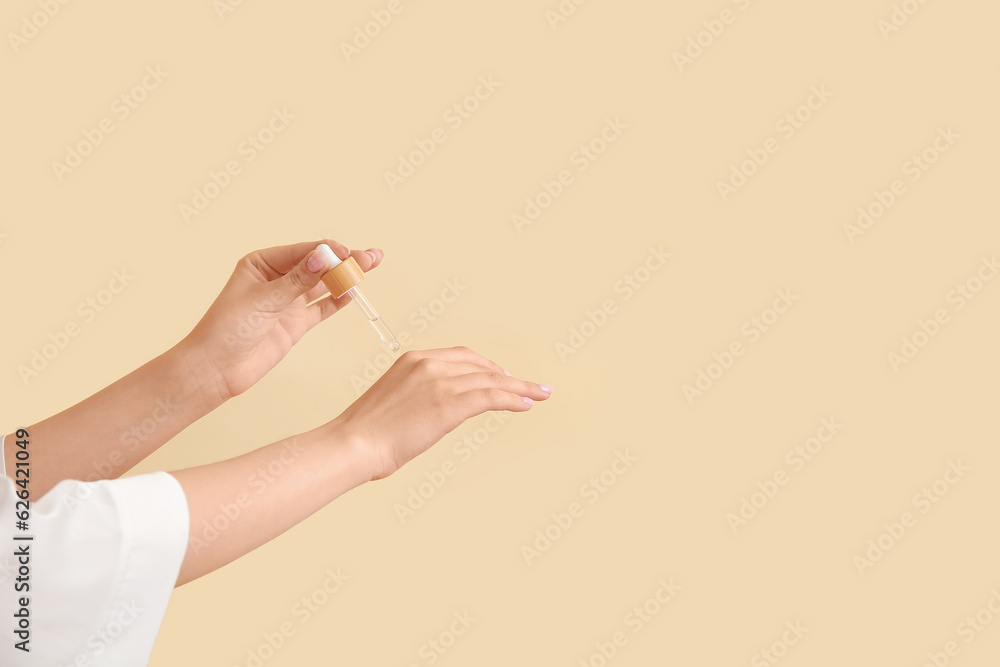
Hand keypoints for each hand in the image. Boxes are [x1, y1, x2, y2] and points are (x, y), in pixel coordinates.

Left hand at [185, 240, 383, 399]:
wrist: (218, 369)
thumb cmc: (227, 329)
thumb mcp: (264, 299)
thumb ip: (298, 280)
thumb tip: (324, 257)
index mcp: (262, 264)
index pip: (303, 252)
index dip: (328, 252)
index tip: (347, 254)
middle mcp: (277, 279)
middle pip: (317, 266)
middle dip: (344, 261)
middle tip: (370, 257)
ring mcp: (288, 301)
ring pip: (323, 285)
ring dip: (344, 278)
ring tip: (368, 269)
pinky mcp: (296, 323)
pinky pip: (322, 308)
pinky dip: (338, 300)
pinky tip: (353, 293)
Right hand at [331, 347, 553, 480]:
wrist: (353, 443)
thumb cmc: (366, 433)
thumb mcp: (395, 402)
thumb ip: (419, 398)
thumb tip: (438, 413)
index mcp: (414, 359)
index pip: (461, 357)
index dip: (486, 366)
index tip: (502, 376)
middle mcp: (429, 363)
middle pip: (481, 365)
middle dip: (508, 376)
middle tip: (528, 386)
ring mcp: (440, 382)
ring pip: (492, 380)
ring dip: (520, 388)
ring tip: (540, 393)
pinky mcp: (449, 403)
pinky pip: (491, 397)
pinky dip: (514, 399)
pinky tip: (527, 404)